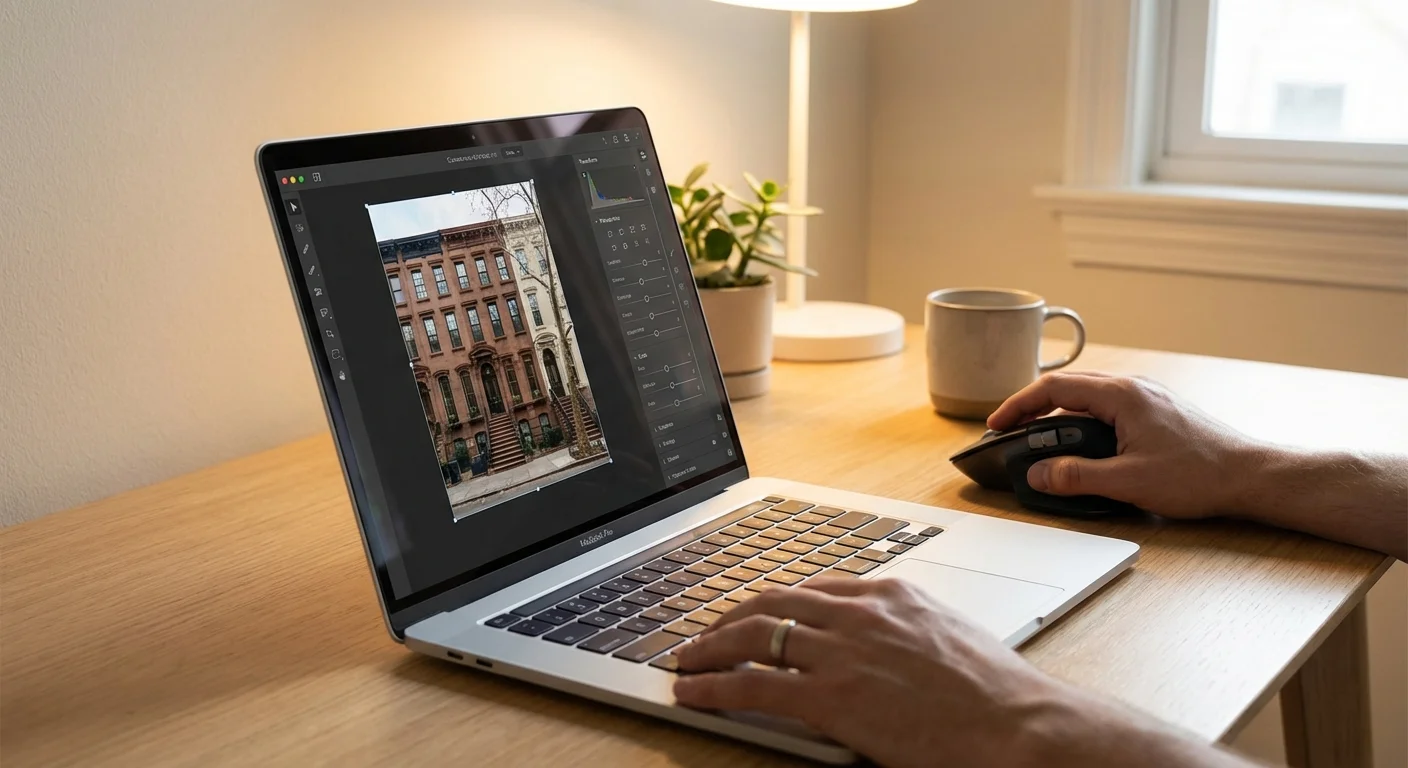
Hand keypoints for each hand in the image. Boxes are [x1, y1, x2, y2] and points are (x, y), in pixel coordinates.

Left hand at [672, 578, 1071, 767]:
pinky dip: (713, 686)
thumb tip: (888, 646)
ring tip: (688, 661)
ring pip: (753, 636)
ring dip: (711, 647)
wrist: (1018, 724)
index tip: (756, 615)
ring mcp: (841, 651)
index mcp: (891, 594)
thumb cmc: (998, 693)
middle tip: (707, 634)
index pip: (813, 587)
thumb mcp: (949, 637)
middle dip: (731, 617)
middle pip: (773, 602)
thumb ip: (907, 630)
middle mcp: (859, 612)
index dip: (774, 603)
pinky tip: (693, 692)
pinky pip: (752, 685)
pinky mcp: (829, 696)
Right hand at [986, 372, 1264, 518]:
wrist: (1252, 476)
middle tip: (1010, 430)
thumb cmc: (1199, 475)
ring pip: (1088, 396)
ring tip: (1040, 438)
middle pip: (1068, 386)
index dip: (1018, 405)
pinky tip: (1082, 443)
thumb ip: (1076, 476)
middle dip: (1033, 407)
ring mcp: (1147, 398)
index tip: (997, 424)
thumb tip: (1038, 473)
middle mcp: (1133, 388)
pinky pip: (1107, 407)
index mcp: (1121, 396)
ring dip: (1059, 414)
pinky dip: (1083, 420)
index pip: (1054, 389)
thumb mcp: (1128, 481)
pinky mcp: (1157, 412)